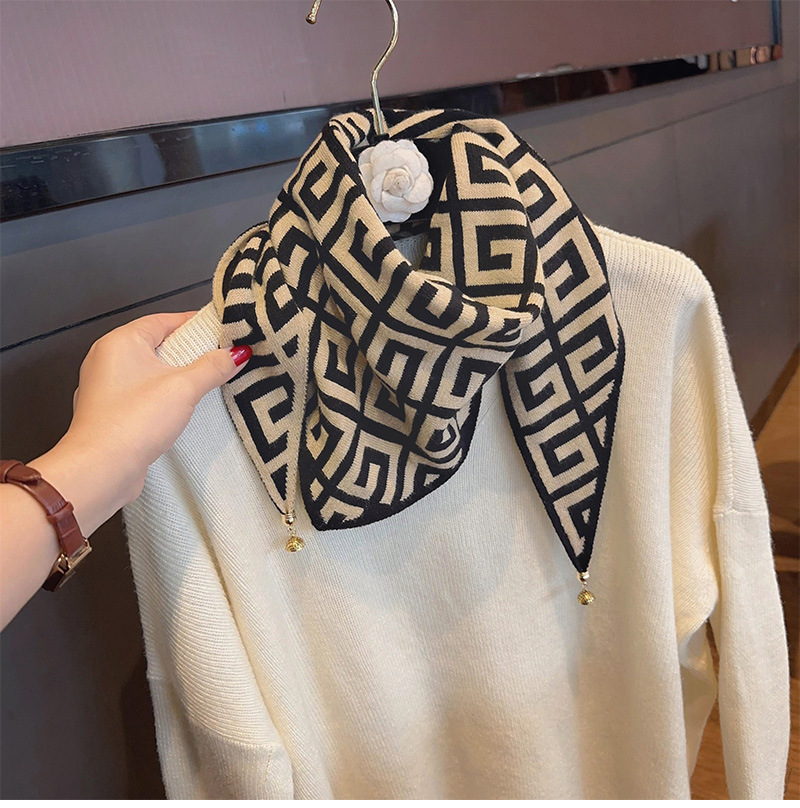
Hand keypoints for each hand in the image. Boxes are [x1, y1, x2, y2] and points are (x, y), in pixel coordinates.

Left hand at [36, 311, 251, 530]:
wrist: (101, 469)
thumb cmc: (136, 419)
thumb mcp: (184, 388)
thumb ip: (214, 367)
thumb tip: (238, 352)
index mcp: (121, 341)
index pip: (164, 320)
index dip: (195, 323)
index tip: (223, 330)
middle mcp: (107, 358)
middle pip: (157, 344)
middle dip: (190, 351)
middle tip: (222, 357)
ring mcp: (105, 387)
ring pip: (149, 371)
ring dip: (176, 375)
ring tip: (208, 382)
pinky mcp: (109, 412)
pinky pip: (141, 393)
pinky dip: (162, 395)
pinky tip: (181, 408)